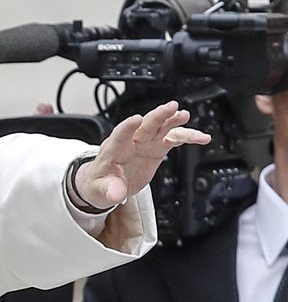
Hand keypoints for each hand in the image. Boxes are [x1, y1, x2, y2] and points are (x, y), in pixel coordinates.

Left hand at [73, 101, 210, 208]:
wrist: (106, 184)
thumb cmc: (99, 183)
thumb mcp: (99, 190)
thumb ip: (109, 190)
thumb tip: (116, 194)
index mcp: (113, 150)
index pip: (119, 135)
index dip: (127, 127)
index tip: (136, 119)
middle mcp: (131, 142)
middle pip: (145, 126)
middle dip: (157, 116)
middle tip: (171, 107)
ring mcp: (145, 143)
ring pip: (161, 128)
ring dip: (173, 120)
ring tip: (184, 115)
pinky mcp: (157, 148)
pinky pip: (174, 139)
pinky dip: (188, 137)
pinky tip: (202, 137)